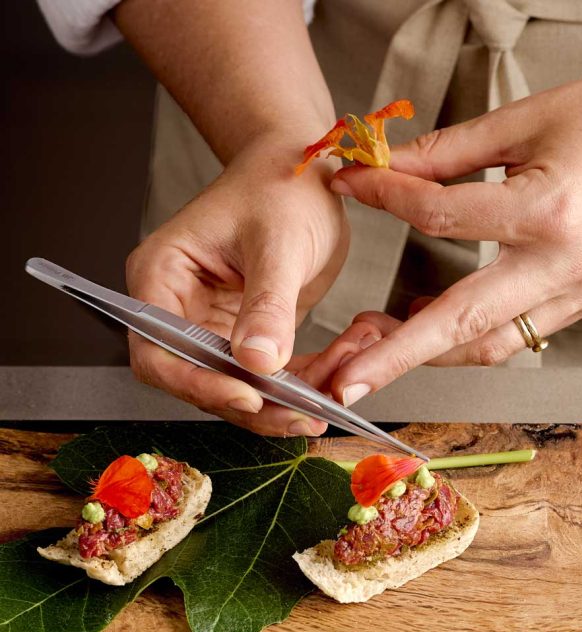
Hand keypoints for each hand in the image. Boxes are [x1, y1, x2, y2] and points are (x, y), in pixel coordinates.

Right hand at [127, 138, 348, 433]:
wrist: (304, 172)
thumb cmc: (280, 184)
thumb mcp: (278, 240)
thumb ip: (267, 303)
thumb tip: (258, 363)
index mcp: (162, 276)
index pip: (159, 351)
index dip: (198, 384)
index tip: (249, 396)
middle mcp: (179, 308)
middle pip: (196, 380)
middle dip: (250, 403)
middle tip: (301, 416)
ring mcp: (212, 326)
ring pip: (234, 386)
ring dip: (278, 403)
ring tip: (323, 406)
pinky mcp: (245, 334)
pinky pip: (265, 375)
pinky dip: (296, 386)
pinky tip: (328, 385)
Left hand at [304, 67, 581, 404]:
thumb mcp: (527, 120)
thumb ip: (450, 153)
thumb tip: (388, 168)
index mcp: (549, 210)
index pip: (441, 216)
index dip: (385, 197)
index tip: (350, 184)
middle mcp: (563, 266)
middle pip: (461, 324)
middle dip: (394, 357)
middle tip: (344, 383)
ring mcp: (578, 293)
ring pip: (488, 346)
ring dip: (427, 354)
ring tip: (374, 349)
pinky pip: (515, 335)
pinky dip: (468, 337)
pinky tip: (432, 324)